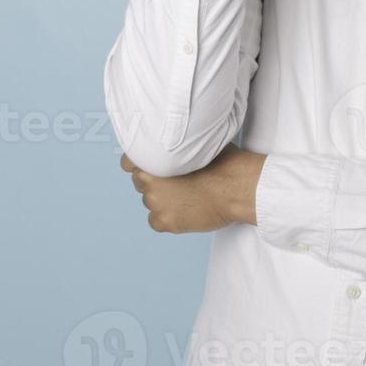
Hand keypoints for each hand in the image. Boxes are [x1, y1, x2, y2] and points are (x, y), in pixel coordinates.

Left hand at [120, 145, 264, 233]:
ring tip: (185, 196)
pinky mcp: (166, 222)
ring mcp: (156, 204)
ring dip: (162, 199)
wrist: (237, 188)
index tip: (150, 165)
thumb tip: (177, 144)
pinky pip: (156, 221)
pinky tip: (183, 211)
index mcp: (154, 159)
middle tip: (176, 181)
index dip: (141, 163)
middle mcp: (149, 182)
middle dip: (155, 182)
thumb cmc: (223, 162)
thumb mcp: (198, 143)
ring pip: (150, 202)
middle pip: (141, 183)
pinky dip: (167, 217)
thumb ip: (178, 147)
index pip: (128, 163)